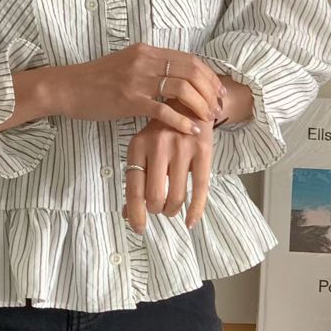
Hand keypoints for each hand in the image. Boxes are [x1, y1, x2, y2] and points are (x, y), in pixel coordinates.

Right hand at [44, 43, 226, 136]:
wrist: (66, 88)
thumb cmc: (95, 81)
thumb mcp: (126, 64)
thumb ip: (150, 67)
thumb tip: (174, 78)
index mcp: (147, 51)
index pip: (189, 59)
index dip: (209, 75)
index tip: (219, 90)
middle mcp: (145, 61)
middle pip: (191, 71)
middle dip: (210, 90)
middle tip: (218, 107)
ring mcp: (137, 80)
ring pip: (181, 88)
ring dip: (200, 105)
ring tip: (208, 118)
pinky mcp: (128, 100)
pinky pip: (162, 110)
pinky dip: (181, 120)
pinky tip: (190, 130)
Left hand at [121, 97, 213, 232]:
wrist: (190, 102)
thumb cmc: (162, 132)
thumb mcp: (143, 148)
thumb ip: (135, 178)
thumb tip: (126, 213)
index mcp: (138, 146)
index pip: (133, 188)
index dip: (135, 213)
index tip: (138, 228)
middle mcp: (158, 146)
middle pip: (155, 197)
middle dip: (156, 210)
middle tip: (158, 209)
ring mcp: (182, 147)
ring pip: (176, 196)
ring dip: (172, 210)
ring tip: (171, 208)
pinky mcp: (204, 151)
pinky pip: (200, 189)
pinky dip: (195, 211)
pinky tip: (191, 222)